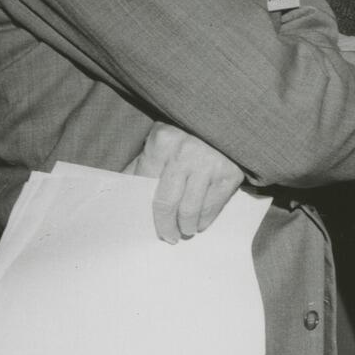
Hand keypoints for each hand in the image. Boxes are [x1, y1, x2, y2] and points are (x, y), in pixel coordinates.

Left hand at [126, 123, 245, 241]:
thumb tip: (123, 190)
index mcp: (163, 142)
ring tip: (185, 230)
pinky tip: (200, 223)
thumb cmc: (189, 133)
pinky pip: (213, 207)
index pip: (145, 185)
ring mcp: (210, 165)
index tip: (147, 223)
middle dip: (166, 226)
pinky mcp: (230, 174)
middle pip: (167, 204)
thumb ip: (143, 163)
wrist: (230, 118)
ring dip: (186, 227)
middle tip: (168, 236)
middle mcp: (186, 154)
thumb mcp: (162, 139)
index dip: (144, 208)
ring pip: (190, 210)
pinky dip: (205, 220)